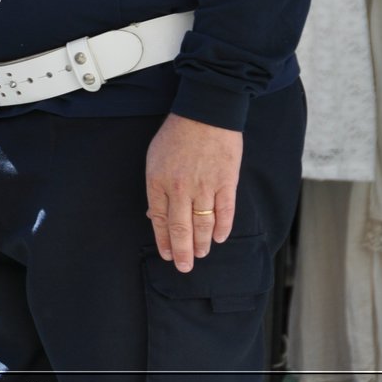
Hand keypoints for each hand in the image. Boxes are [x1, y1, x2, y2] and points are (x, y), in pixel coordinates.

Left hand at [145, 113, 241, 271]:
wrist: (205, 114)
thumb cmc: (176, 135)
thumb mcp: (155, 159)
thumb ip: (156, 188)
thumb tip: (156, 214)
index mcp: (159, 182)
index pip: (161, 220)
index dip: (164, 240)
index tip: (167, 255)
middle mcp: (180, 188)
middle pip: (182, 229)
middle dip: (182, 252)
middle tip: (184, 267)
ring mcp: (204, 187)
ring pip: (203, 224)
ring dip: (202, 243)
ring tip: (201, 254)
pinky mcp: (226, 183)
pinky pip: (225, 213)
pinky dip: (223, 228)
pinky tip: (219, 238)